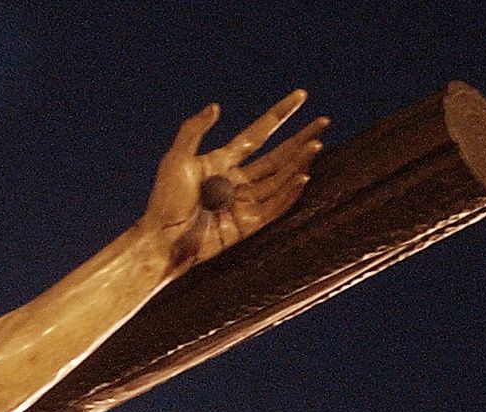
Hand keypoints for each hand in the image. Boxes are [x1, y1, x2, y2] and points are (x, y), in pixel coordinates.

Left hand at [142, 89, 327, 269]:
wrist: (162, 240)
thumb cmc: (164, 201)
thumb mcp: (175, 160)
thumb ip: (193, 131)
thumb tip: (216, 106)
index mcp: (222, 162)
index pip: (258, 134)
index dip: (279, 115)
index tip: (300, 96)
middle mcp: (237, 180)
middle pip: (277, 155)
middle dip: (300, 138)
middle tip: (324, 121)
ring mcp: (244, 203)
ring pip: (279, 179)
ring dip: (299, 162)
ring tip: (317, 144)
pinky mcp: (248, 225)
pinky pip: (274, 207)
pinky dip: (289, 193)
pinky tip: (303, 176)